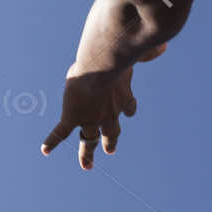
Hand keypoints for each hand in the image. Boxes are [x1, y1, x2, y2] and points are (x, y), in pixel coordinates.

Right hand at [40, 43, 165, 168]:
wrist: (102, 68)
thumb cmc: (119, 60)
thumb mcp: (136, 57)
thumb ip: (148, 54)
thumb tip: (165, 47)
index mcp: (123, 99)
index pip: (128, 108)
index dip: (128, 109)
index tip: (129, 110)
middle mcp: (108, 114)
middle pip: (111, 133)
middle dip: (110, 142)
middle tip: (110, 150)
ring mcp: (89, 119)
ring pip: (88, 141)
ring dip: (87, 153)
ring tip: (87, 165)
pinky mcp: (71, 118)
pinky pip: (61, 133)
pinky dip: (53, 141)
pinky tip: (45, 150)